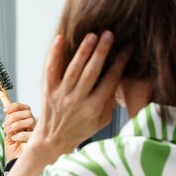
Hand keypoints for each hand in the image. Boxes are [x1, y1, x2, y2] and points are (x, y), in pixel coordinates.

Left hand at [3, 102, 34, 160]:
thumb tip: (7, 114)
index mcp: (25, 122)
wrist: (15, 163)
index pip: (24, 108)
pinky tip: (15, 139)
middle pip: (27, 112)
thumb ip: (9, 125)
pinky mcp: (37, 141)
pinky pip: (30, 133)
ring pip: (30, 119)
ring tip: (9, 131)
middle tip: (5, 125)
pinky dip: (20, 134)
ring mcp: (35, 133)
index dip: (15, 106)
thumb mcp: (8, 136)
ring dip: (17, 124)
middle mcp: (31, 126)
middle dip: (14, 116)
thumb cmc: (13, 152)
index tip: (5, 110)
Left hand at [28, 31, 128, 156]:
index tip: (127, 49)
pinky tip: (60, 38)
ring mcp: (61, 94)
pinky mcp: (48, 90)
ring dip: (83, 51)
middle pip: (91, 72)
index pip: (109, 81)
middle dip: (101, 52)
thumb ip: (109, 101)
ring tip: (92, 35)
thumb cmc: (80, 130)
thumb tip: (117, 78)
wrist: (52, 140)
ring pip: (73, 69)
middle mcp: (77, 100)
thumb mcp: (101, 121)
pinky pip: (51, 69)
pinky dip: (55, 54)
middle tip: (109, 34)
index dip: (119, 64)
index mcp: (93, 108)